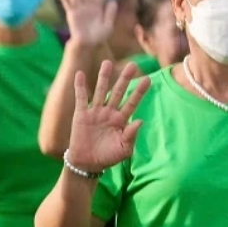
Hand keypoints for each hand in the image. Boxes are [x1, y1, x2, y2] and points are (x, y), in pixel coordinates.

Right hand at [67, 59, 149, 173]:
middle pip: (118, 92)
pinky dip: (79, 86)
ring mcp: (95, 113)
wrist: (87, 163)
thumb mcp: (124, 150)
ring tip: (107, 62)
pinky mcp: (81, 115)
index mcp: (121, 120)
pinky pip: (81, 98)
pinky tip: (80, 74)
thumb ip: (131, 135)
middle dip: (124, 79)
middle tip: (132, 65)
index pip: (132, 103)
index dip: (139, 92)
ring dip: (103, 77)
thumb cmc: (108, 158)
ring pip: (100, 91)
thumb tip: (140, 120)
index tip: (147, 79)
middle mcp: (109, 113)